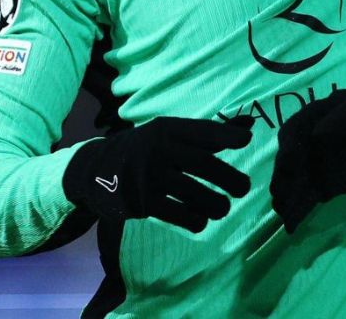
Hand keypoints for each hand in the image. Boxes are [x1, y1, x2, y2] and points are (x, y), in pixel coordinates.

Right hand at [62, 116, 252, 231]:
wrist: (96, 169)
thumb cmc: (146, 149)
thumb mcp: (170, 133)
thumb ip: (209, 133)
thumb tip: (249, 125)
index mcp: (167, 129)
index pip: (202, 131)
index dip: (226, 135)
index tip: (246, 141)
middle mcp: (159, 149)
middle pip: (204, 164)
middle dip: (230, 178)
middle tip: (244, 188)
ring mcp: (149, 177)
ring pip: (195, 193)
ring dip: (216, 204)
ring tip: (223, 207)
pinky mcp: (142, 203)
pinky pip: (179, 214)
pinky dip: (196, 220)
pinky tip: (200, 220)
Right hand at [269, 89, 345, 232]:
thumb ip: (340, 120)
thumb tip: (316, 136)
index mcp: (312, 118)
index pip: (292, 133)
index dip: (288, 148)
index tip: (290, 163)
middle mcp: (307, 143)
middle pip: (288, 161)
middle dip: (283, 178)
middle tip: (280, 194)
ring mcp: (315, 164)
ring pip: (296, 183)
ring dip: (287, 198)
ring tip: (284, 212)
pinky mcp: (326, 183)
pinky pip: (309, 197)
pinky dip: (300, 211)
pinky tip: (291, 225)